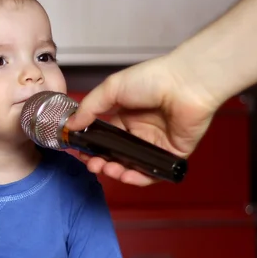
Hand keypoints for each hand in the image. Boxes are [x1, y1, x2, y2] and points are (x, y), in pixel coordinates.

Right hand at [66, 54, 219, 186]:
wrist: (186, 83)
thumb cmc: (151, 80)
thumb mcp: (112, 89)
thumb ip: (89, 109)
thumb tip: (70, 126)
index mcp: (126, 117)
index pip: (105, 138)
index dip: (91, 147)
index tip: (80, 152)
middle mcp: (140, 132)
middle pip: (116, 156)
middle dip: (101, 162)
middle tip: (92, 164)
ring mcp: (156, 144)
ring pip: (132, 167)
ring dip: (116, 172)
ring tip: (107, 169)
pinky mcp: (172, 155)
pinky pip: (152, 172)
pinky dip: (138, 178)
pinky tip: (125, 175)